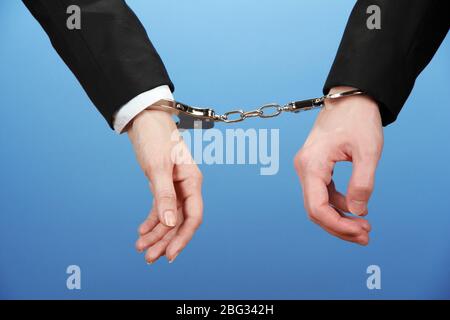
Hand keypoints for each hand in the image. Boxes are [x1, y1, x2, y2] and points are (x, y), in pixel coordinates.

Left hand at [128, 108, 202, 262]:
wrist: (145, 119)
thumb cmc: (156, 137)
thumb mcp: (158, 167)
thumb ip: (164, 196)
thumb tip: (169, 224)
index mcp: (193, 182)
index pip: (193, 217)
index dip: (183, 238)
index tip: (170, 255)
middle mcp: (187, 187)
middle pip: (179, 222)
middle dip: (166, 241)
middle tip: (149, 258)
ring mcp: (175, 187)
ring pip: (168, 218)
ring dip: (156, 235)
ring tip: (141, 249)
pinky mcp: (163, 186)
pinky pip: (160, 209)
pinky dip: (151, 221)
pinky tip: (141, 232)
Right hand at [294, 86, 382, 244]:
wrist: (350, 99)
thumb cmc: (358, 119)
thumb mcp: (368, 151)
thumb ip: (362, 183)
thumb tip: (357, 211)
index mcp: (312, 165)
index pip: (317, 208)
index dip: (338, 226)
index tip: (361, 232)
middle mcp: (304, 168)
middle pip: (315, 210)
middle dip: (339, 226)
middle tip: (366, 236)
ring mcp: (307, 168)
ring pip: (318, 204)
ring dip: (339, 218)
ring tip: (364, 226)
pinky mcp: (315, 167)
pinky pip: (322, 194)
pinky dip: (338, 205)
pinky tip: (356, 208)